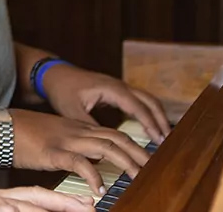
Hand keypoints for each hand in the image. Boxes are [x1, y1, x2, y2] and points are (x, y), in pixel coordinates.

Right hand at [9, 109, 149, 194]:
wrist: (0, 126)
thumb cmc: (22, 132)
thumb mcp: (52, 135)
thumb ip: (72, 145)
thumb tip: (88, 161)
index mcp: (78, 127)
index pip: (115, 133)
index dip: (134, 145)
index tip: (148, 159)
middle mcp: (77, 131)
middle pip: (117, 138)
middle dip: (139, 153)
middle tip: (154, 168)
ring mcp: (66, 140)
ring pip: (106, 147)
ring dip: (126, 163)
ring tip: (138, 177)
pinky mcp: (53, 152)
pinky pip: (79, 163)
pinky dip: (93, 175)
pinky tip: (100, 189)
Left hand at [40, 65, 170, 143]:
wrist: (54, 74)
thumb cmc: (62, 90)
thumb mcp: (72, 111)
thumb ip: (89, 127)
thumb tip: (104, 147)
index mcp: (111, 89)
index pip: (138, 107)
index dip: (151, 124)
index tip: (160, 140)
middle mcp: (119, 85)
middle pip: (150, 101)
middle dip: (161, 120)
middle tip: (169, 141)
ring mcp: (119, 86)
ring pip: (147, 100)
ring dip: (157, 116)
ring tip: (163, 137)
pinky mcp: (116, 90)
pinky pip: (139, 101)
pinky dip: (148, 113)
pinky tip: (149, 128)